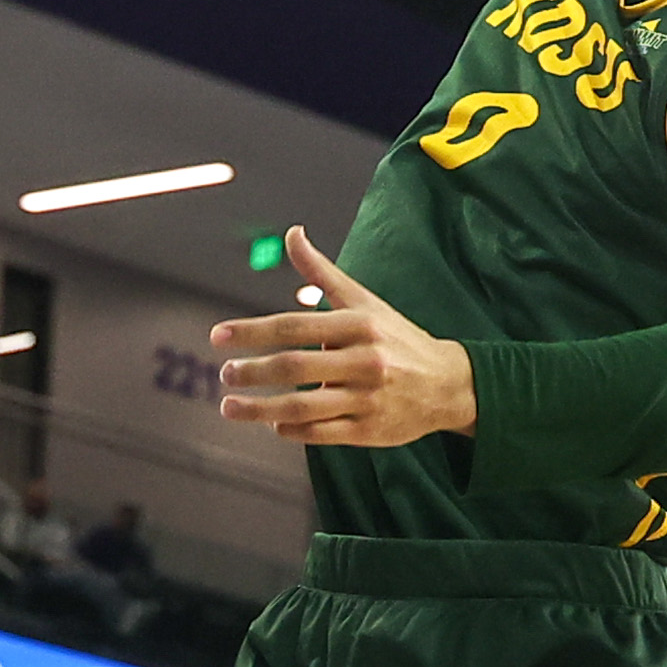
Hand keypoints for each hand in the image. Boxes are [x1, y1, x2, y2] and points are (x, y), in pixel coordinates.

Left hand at [207, 232, 475, 448]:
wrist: (448, 384)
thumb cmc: (397, 339)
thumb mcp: (364, 301)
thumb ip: (322, 272)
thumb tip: (292, 233)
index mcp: (358, 325)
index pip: (294, 326)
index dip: (252, 331)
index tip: (218, 337)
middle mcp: (364, 361)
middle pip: (294, 367)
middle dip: (252, 372)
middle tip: (225, 375)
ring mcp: (366, 398)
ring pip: (302, 406)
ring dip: (259, 409)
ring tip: (229, 407)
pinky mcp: (369, 431)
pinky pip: (320, 433)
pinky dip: (292, 430)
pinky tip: (273, 424)